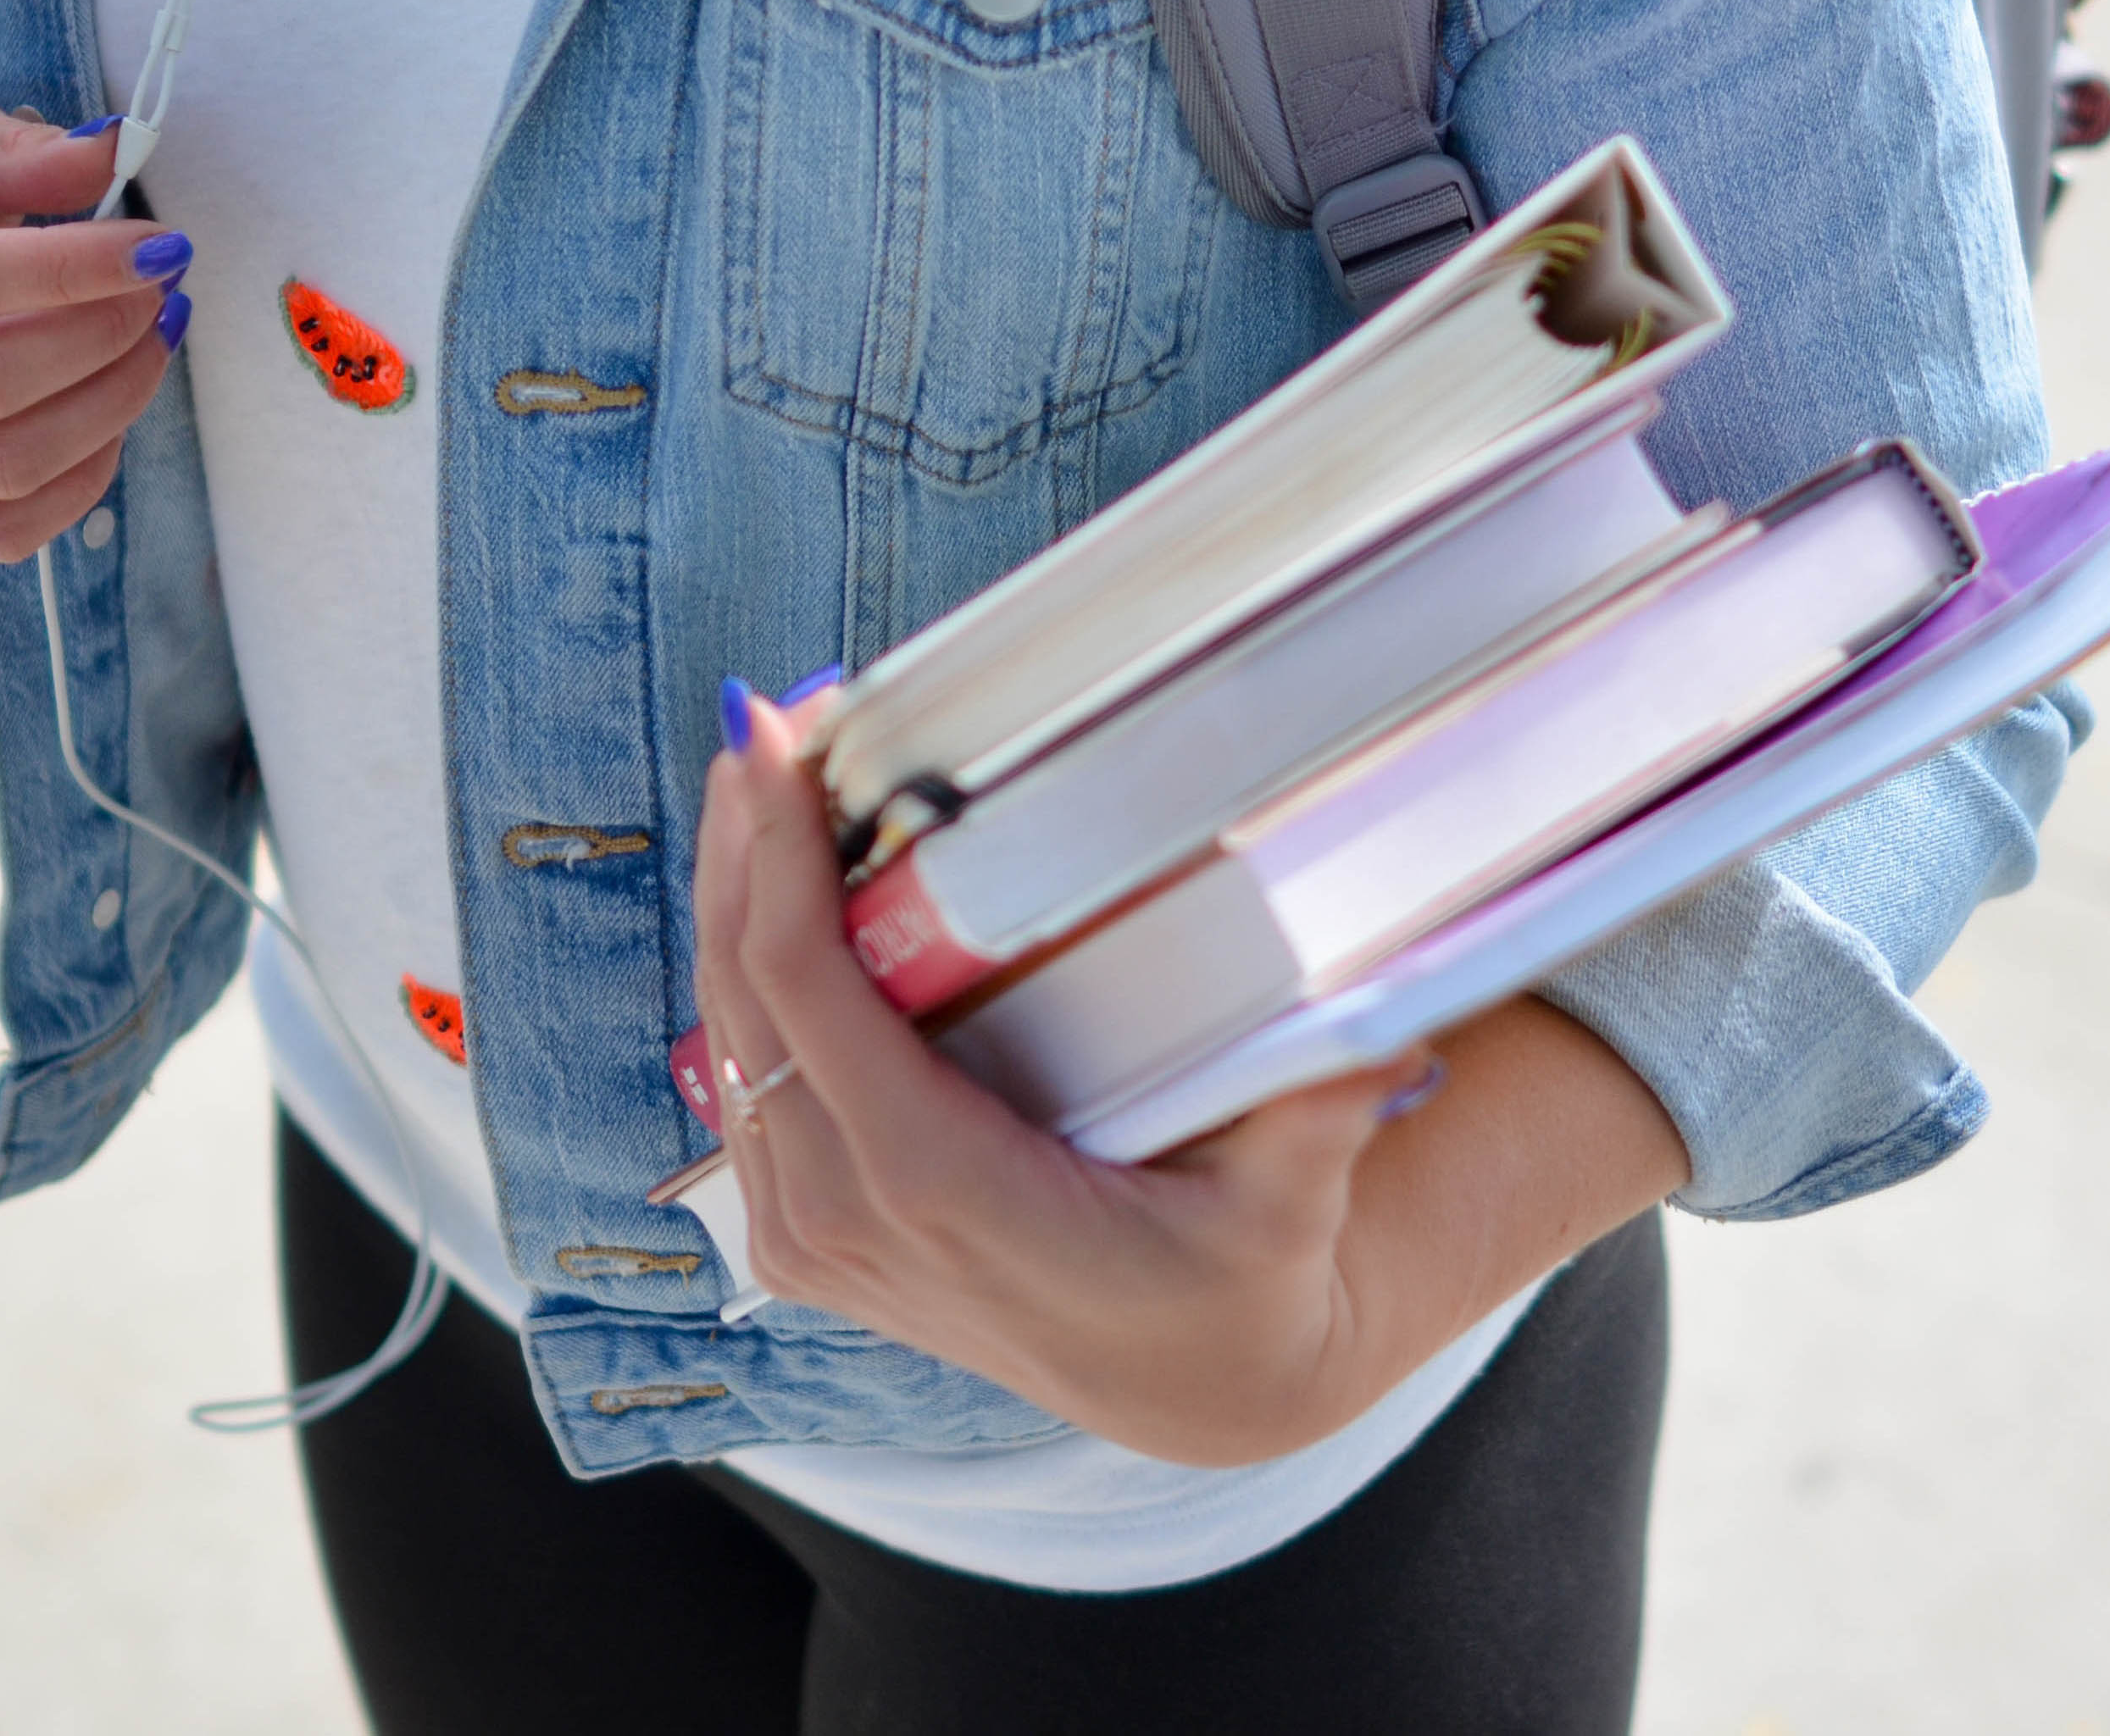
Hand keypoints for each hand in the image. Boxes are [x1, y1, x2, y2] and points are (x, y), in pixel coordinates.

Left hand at [690, 683, 1448, 1466]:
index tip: (773, 737)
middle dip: (741, 845)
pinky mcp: (808, 1242)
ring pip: (725, 1036)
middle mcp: (847, 1219)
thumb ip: (1320, 1115)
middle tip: (763, 719)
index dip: (776, 858)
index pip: (807, 994)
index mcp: (936, 1187)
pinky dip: (745, 978)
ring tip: (760, 774)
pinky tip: (767, 891)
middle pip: (742, 994)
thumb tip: (1383, 1033)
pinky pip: (744, 1087)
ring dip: (731, 901)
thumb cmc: (1237, 1282)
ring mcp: (814, 1240)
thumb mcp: (1288, 1206)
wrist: (1193, 1389)